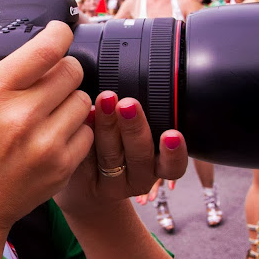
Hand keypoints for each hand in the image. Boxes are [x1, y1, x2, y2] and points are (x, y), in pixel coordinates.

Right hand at [0, 22, 93, 236]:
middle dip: (64, 67)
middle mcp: (22, 115)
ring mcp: (45, 143)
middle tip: (53, 75)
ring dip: (71, 98)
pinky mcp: (61, 165)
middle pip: (72, 71)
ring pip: (83, 99)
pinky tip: (55, 132)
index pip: (46, 49)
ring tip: (52, 106)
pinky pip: (87, 131)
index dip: (59, 33)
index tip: (59, 32)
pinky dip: (75, 128)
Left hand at [56, 91, 187, 216]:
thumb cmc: (117, 147)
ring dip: (108, 126)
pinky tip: (82, 116)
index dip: (175, 153)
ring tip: (103, 100)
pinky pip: (84, 158)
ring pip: (111, 156)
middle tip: (128, 104)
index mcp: (158, 166)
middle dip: (135, 128)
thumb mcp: (133, 135)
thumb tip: (138, 74)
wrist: (86, 183)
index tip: (172, 134)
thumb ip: (137, 116)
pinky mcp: (86, 183)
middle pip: (140, 157)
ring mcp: (112, 184)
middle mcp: (138, 177)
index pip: (173, 166)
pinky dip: (84, 135)